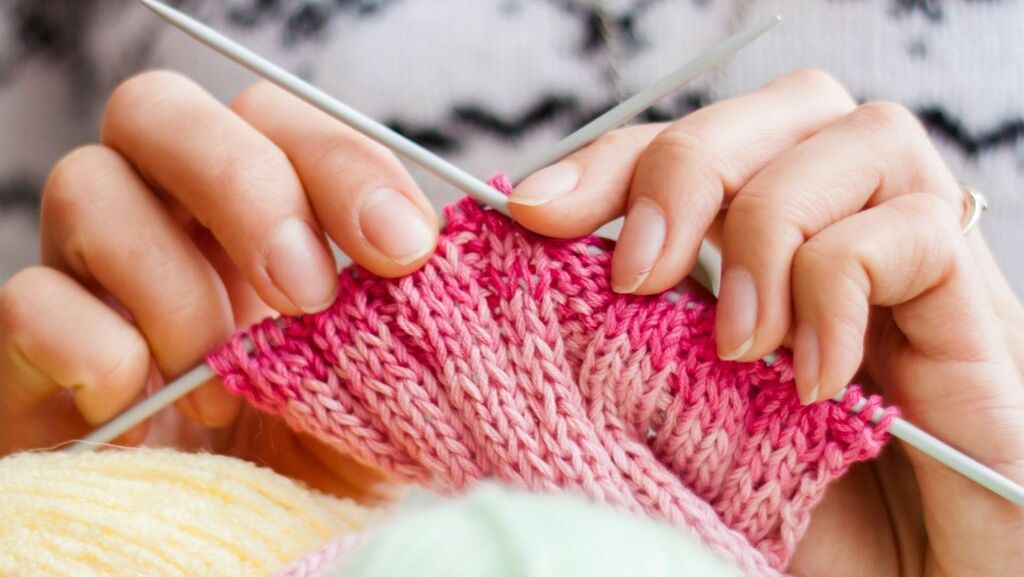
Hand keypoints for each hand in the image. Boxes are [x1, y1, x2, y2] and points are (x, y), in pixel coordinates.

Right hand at [0, 71, 433, 498]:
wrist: (236, 534)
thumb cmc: (324, 448)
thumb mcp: (396, 379)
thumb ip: (431, 301)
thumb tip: (505, 222)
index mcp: (259, 209)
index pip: (278, 120)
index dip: (341, 164)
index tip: (403, 247)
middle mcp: (168, 218)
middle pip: (161, 110)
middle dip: (247, 191)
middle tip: (306, 293)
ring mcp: (91, 273)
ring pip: (86, 186)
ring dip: (177, 290)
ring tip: (227, 386)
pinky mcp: (30, 347)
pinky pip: (28, 301)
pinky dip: (99, 352)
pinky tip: (147, 408)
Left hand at [509, 69, 1023, 575]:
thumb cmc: (781, 510)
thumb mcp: (675, 418)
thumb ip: (622, 339)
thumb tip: (528, 276)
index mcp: (766, 245)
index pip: (691, 146)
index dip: (609, 160)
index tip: (532, 211)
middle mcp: (844, 228)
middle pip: (781, 106)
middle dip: (685, 169)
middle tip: (636, 276)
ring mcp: (913, 260)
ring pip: (859, 137)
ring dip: (769, 232)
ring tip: (740, 347)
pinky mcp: (974, 302)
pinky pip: (916, 230)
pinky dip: (840, 291)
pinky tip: (816, 381)